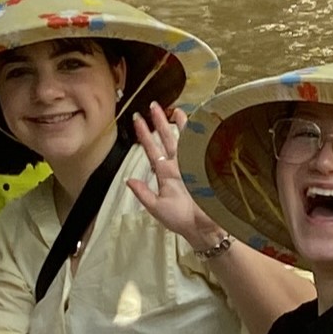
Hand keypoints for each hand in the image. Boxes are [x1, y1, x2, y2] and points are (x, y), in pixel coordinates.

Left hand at [128, 100, 216, 247]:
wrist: (204, 228)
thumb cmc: (181, 220)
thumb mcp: (157, 208)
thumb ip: (143, 193)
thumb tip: (128, 180)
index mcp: (165, 174)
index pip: (151, 150)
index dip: (144, 135)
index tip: (137, 119)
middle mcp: (177, 166)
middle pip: (166, 139)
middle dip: (160, 122)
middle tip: (154, 105)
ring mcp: (191, 164)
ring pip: (183, 139)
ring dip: (179, 125)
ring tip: (174, 109)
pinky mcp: (204, 166)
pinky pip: (200, 147)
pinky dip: (198, 135)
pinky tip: (197, 122)